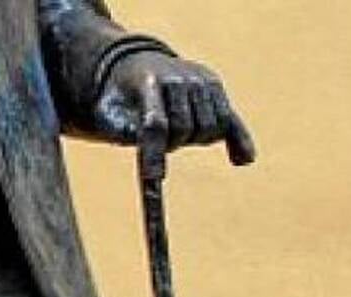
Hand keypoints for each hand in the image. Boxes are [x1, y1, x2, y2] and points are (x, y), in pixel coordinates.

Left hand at [94, 52, 256, 166]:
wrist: (138, 63)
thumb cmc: (118, 96)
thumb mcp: (106, 110)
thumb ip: (118, 130)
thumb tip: (140, 146)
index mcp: (147, 83)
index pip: (155, 124)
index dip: (155, 153)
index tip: (154, 179)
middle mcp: (179, 79)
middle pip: (184, 130)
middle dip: (171, 145)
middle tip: (159, 142)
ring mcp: (201, 82)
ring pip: (210, 129)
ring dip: (194, 140)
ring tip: (176, 131)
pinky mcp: (216, 88)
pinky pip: (231, 120)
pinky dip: (239, 140)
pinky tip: (243, 160)